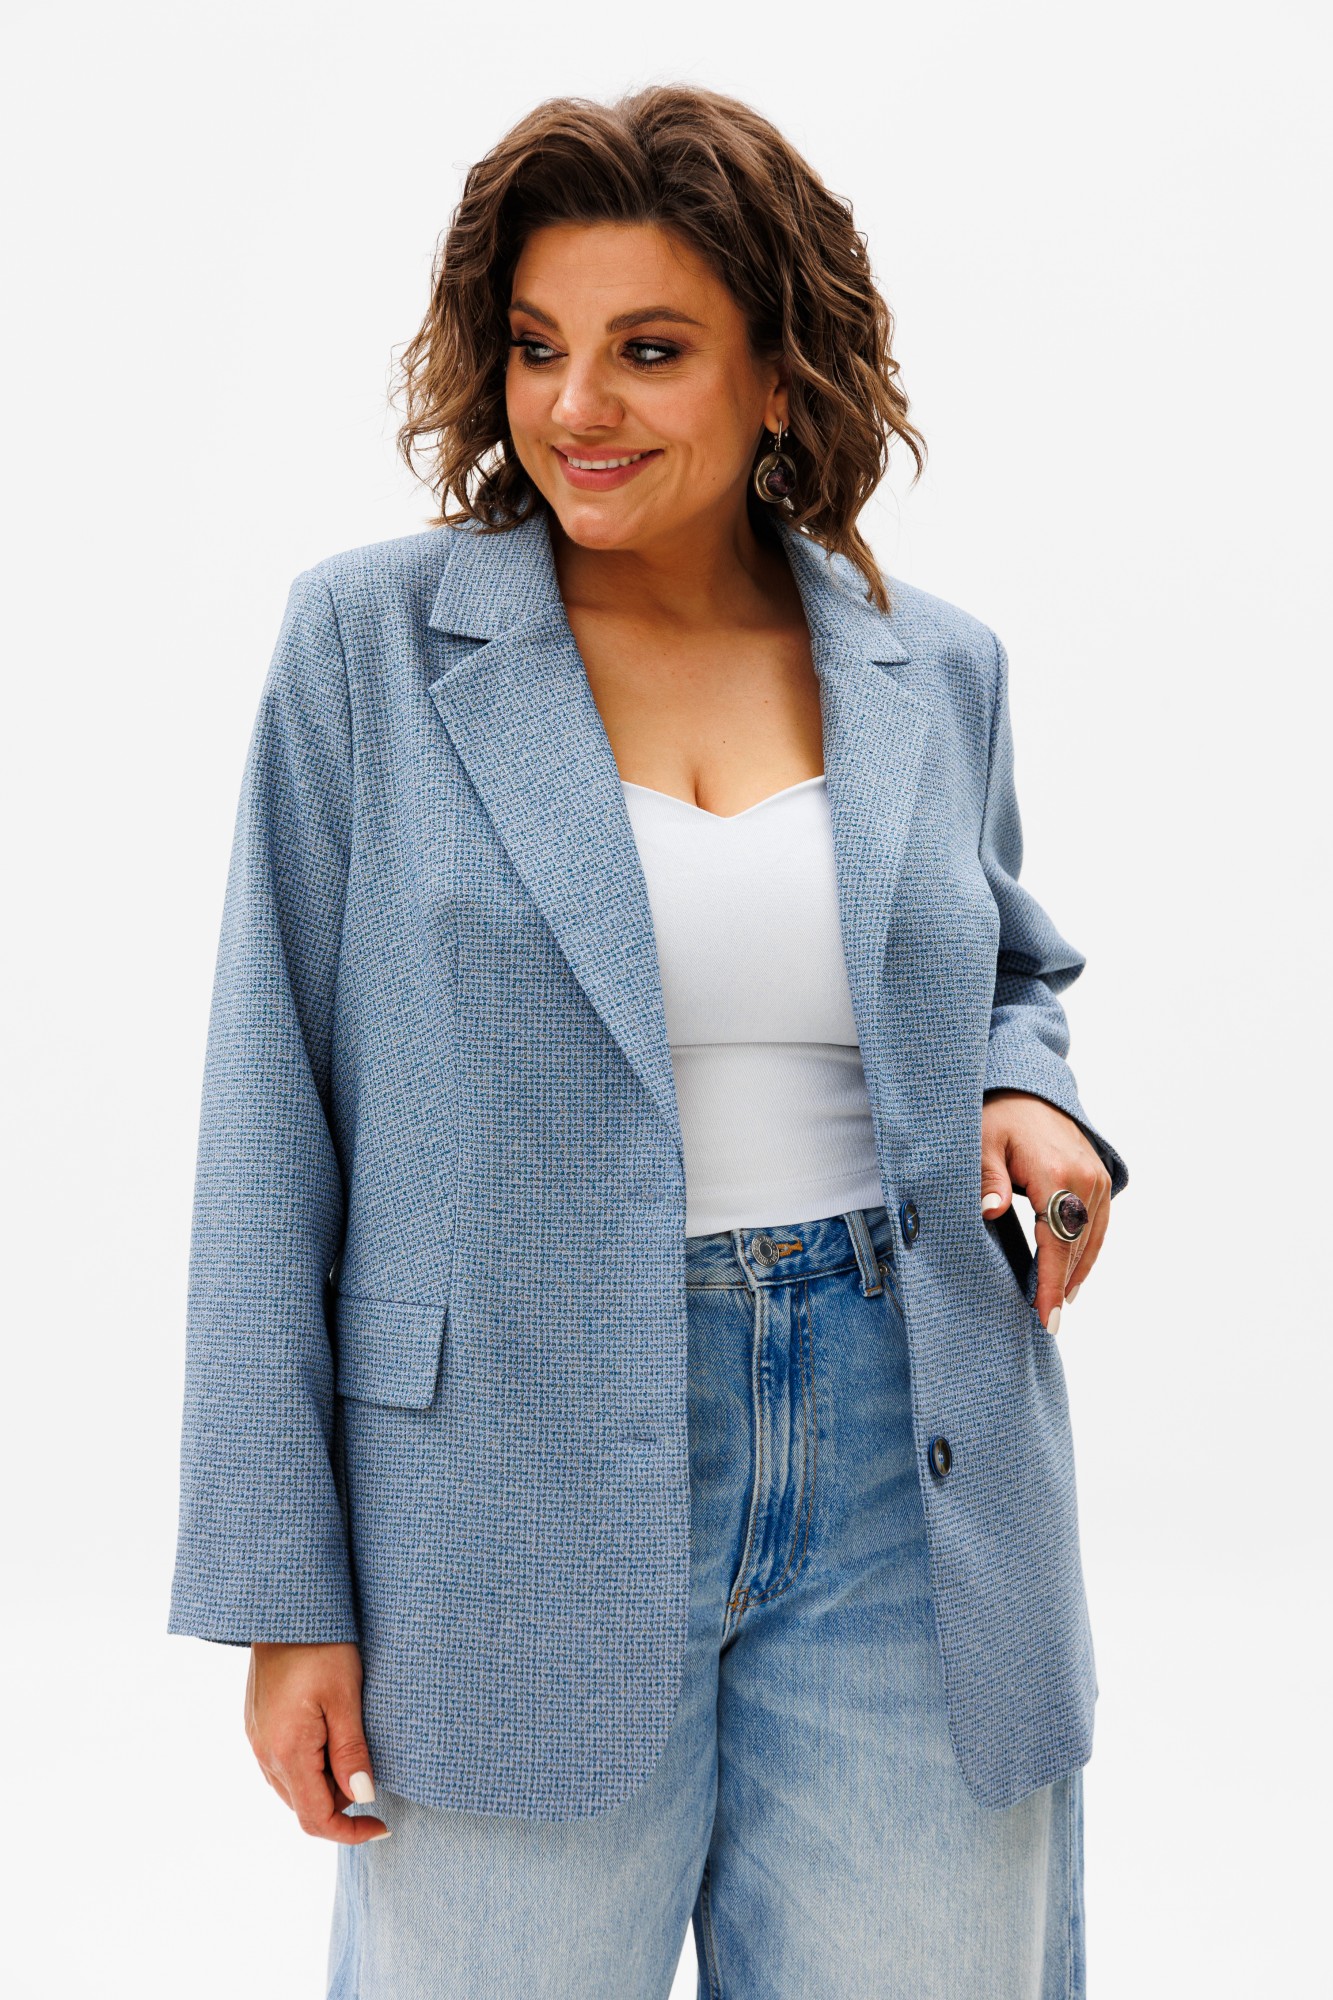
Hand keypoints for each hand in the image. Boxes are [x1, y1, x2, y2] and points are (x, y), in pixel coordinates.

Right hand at [244, 1641, 389, 1842]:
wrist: (284, 1609)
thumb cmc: (320, 1646)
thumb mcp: (345, 1697)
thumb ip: (351, 1752)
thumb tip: (362, 1798)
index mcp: (287, 1751)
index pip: (315, 1819)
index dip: (350, 1832)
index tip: (382, 1825)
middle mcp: (264, 1753)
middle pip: (304, 1806)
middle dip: (341, 1803)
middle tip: (371, 1768)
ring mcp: (256, 1739)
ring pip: (293, 1787)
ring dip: (325, 1784)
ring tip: (353, 1746)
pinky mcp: (256, 1724)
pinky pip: (282, 1764)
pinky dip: (309, 1765)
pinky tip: (330, 1735)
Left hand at [980, 1089, 1111, 1332]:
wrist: (1025, 1087)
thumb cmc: (996, 1114)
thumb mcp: (981, 1142)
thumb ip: (987, 1178)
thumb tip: (990, 1211)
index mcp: (1056, 1173)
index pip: (1057, 1243)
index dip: (1051, 1284)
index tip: (1046, 1317)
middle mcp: (1085, 1177)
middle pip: (1077, 1245)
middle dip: (1062, 1284)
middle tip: (1047, 1322)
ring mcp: (1096, 1176)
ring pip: (1092, 1237)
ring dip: (1077, 1271)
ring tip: (1060, 1303)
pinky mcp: (1097, 1175)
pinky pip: (1098, 1222)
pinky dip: (1087, 1250)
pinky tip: (1073, 1272)